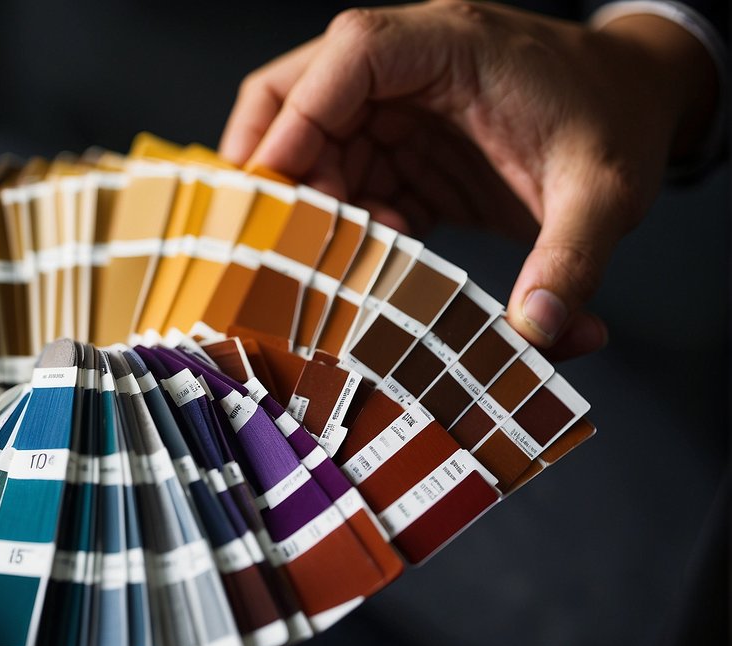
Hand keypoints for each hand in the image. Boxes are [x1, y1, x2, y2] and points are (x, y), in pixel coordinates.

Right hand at [220, 0, 718, 358]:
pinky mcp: (401, 148)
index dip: (298, 118)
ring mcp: (399, 107)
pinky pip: (342, 179)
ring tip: (337, 261)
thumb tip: (537, 331)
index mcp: (453, 44)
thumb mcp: (606, 192)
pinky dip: (340, 225)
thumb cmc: (619, 122)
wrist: (638, 104)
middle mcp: (411, 65)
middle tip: (279, 237)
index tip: (278, 187)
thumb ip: (571, 259)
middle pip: (299, 93)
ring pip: (310, 144)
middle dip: (276, 167)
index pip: (351, 55)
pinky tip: (370, 260)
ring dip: (309, 207)